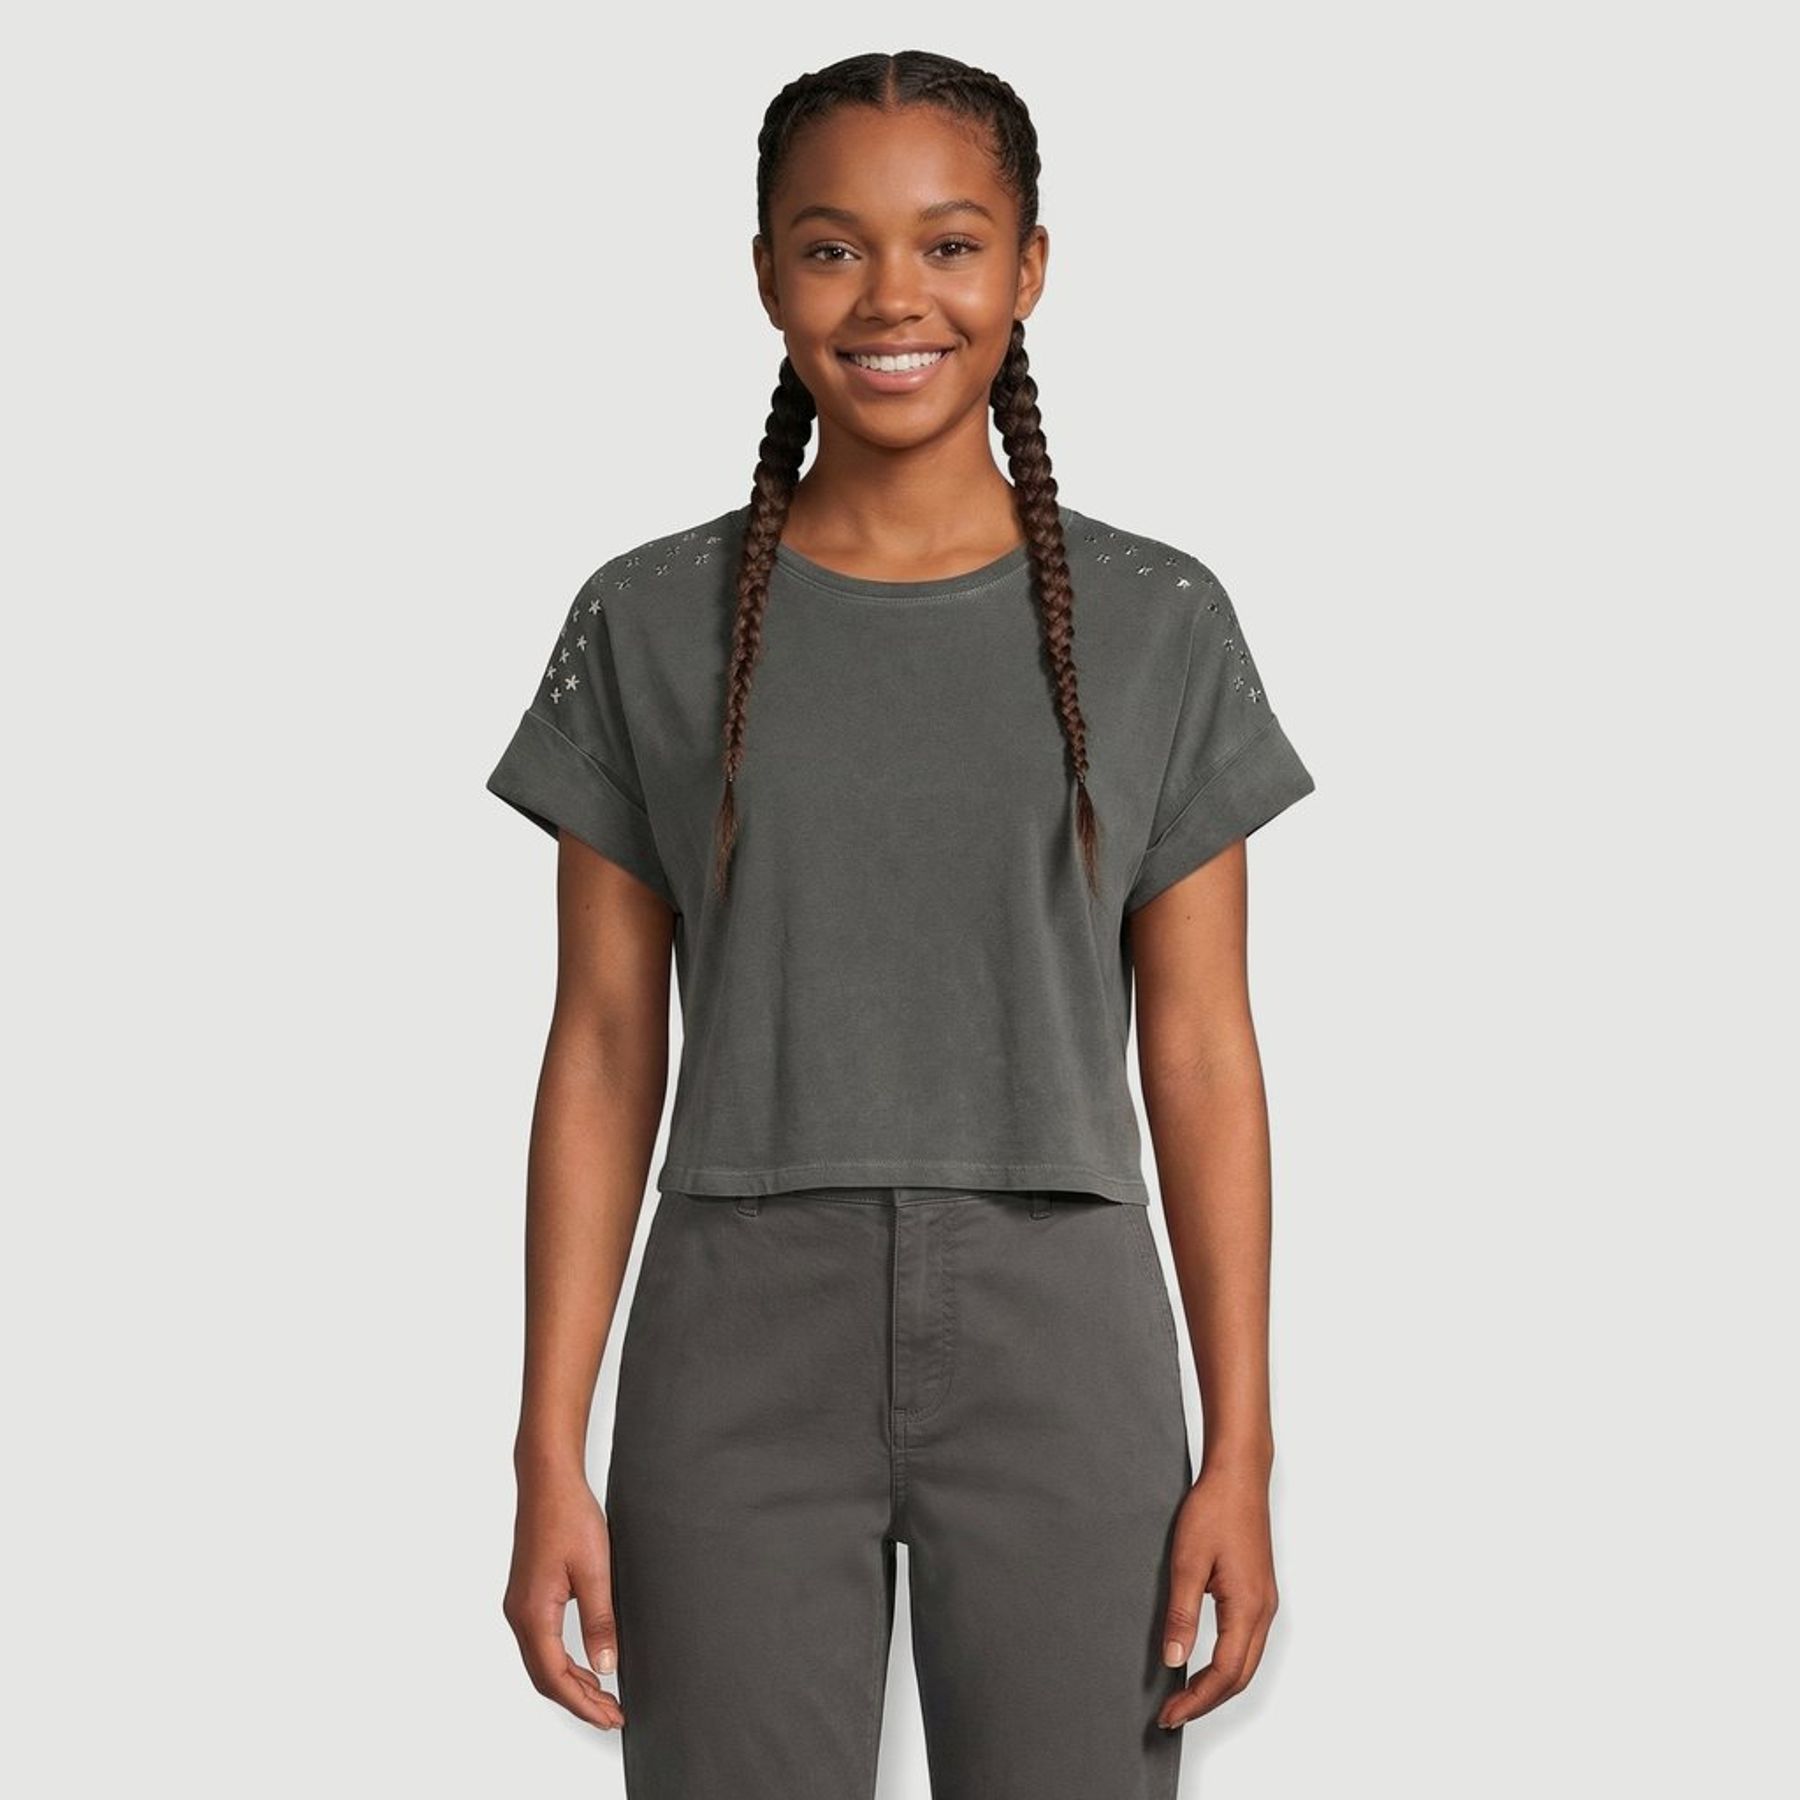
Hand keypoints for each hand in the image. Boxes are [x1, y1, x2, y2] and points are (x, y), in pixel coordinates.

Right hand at [501, 1462, 624, 1729]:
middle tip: (612, 1714)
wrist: (548, 1482)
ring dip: (570, 1684)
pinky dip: (563, 1662)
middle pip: (544, 1677)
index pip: (555, 1677)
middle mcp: (519, 1615)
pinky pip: (542, 1643)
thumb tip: (605, 1667)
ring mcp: (520, 1606)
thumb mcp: (595, 1570)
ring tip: (603, 1697)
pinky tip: (585, 1663)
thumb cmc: (569, 1516)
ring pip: (541, 1662)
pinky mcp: (527, 1596)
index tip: (610, 1717)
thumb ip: (600, 1621)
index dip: (583, 1703)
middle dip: (578, 1701)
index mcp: (533, 1613)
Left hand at [1155, 1462, 1278, 1728]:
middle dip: (1207, 1700)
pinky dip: (1227, 1664)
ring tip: (1185, 1696)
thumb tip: (1174, 1660)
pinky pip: (1247, 1643)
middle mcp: (1263, 1610)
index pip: (1224, 1673)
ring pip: (1246, 1662)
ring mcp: (1265, 1602)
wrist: (1238, 1476)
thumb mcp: (1187, 1561)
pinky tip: (1206, 1663)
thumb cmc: (1214, 1510)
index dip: (1196, 1699)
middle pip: (1240, 1676)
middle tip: (1172, 1714)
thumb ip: (1182, 1614)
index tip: (1169, 1714)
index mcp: (1248, 1607)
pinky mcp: (1259, 1592)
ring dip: (1218, 1685)